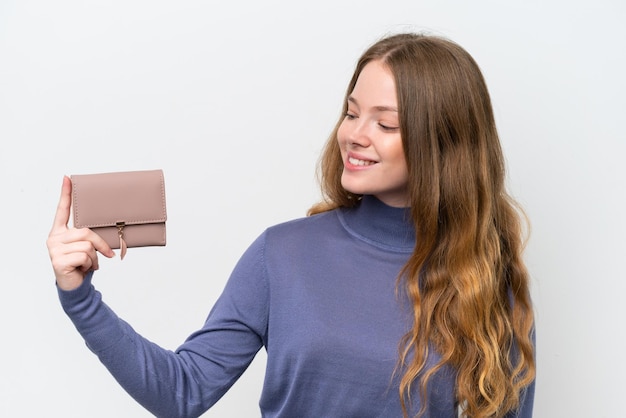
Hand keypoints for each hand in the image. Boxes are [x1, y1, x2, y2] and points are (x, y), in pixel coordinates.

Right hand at [46, 176, 114, 290]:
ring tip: (88, 264)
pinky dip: (90, 264)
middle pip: (85, 232)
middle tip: (106, 255)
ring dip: (95, 258)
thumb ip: (89, 236)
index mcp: (60, 232)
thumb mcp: (87, 247)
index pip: (62, 210)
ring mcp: (54, 249)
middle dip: (100, 245)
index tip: (67, 178)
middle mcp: (54, 238)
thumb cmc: (82, 264)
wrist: (76, 286)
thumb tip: (107, 230)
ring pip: (88, 246)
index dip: (65, 194)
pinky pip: (85, 256)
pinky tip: (83, 269)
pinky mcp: (58, 261)